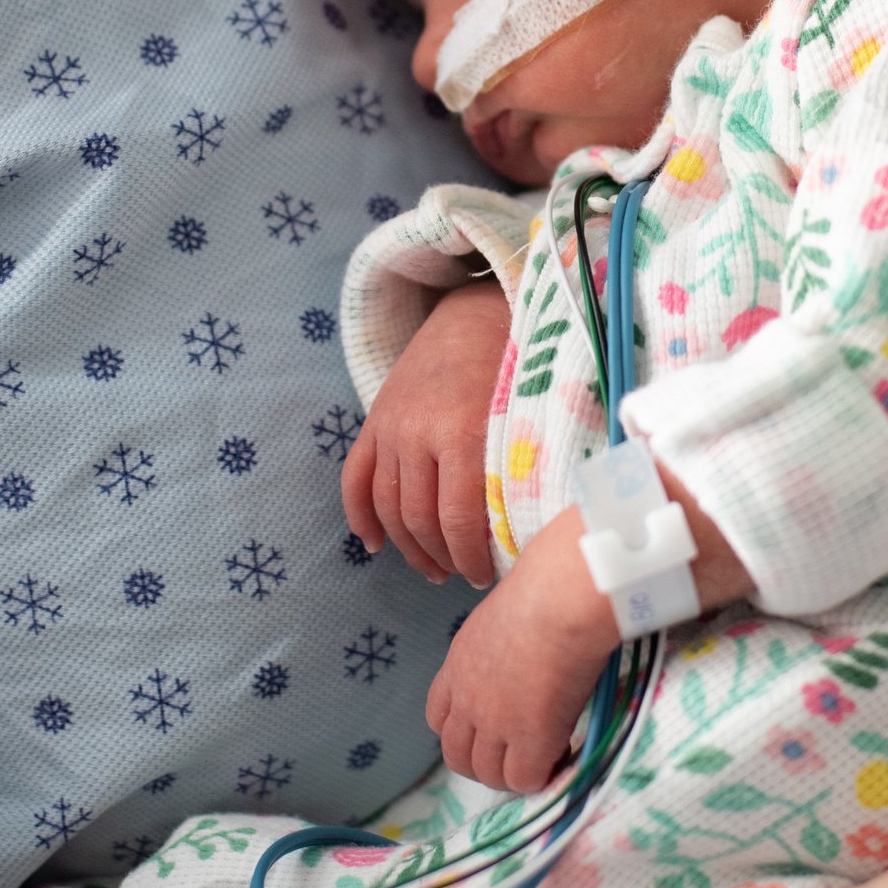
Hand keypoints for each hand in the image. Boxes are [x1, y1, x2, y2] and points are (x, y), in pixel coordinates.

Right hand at [341, 278, 509, 585]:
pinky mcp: (374, 420)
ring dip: (408, 547)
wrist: (476, 310)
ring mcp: (390, 427)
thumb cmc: (516, 364)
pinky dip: (359, 516)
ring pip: (387, 507)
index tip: (489, 577)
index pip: (460, 519)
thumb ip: (520, 467)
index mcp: (463, 431)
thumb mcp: (526, 412)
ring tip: (434, 568)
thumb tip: (533, 533)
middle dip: (443, 557)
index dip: (472, 558)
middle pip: (420, 520)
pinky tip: (374, 545)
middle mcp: (418, 432)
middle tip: (465, 575)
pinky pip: (354, 479)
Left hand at [426, 507, 615, 790]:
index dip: (463, 730)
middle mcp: (467, 699)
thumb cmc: (544, 589)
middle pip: (456, 756)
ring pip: (489, 776)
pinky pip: (525, 780)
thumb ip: (497, 646)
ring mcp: (494, 723)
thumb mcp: (499, 617)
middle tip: (520, 753)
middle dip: (485, 763)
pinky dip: (543, 774)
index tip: (492, 729)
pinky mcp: (529, 739)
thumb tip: (520, 650)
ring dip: (514, 773)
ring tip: (546, 756)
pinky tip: (564, 751)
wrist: (562, 599)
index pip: (437, 718)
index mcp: (457, 665)